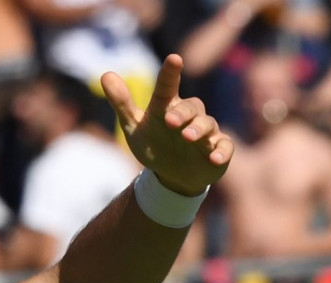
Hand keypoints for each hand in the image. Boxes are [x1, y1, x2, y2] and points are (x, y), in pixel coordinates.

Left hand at [102, 54, 234, 195]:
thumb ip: (122, 102)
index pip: (168, 86)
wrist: (173, 176)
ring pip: (207, 124)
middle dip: (182, 112)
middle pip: (191, 106)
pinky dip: (221, 152)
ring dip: (198, 129)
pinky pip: (224, 147)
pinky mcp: (218, 150)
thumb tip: (105, 74)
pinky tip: (214, 158)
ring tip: (187, 136)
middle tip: (171, 120)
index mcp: (167, 106)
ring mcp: (206, 132)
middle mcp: (189, 115)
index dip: (170, 73)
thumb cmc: (154, 144)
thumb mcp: (134, 126)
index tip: (174, 59)